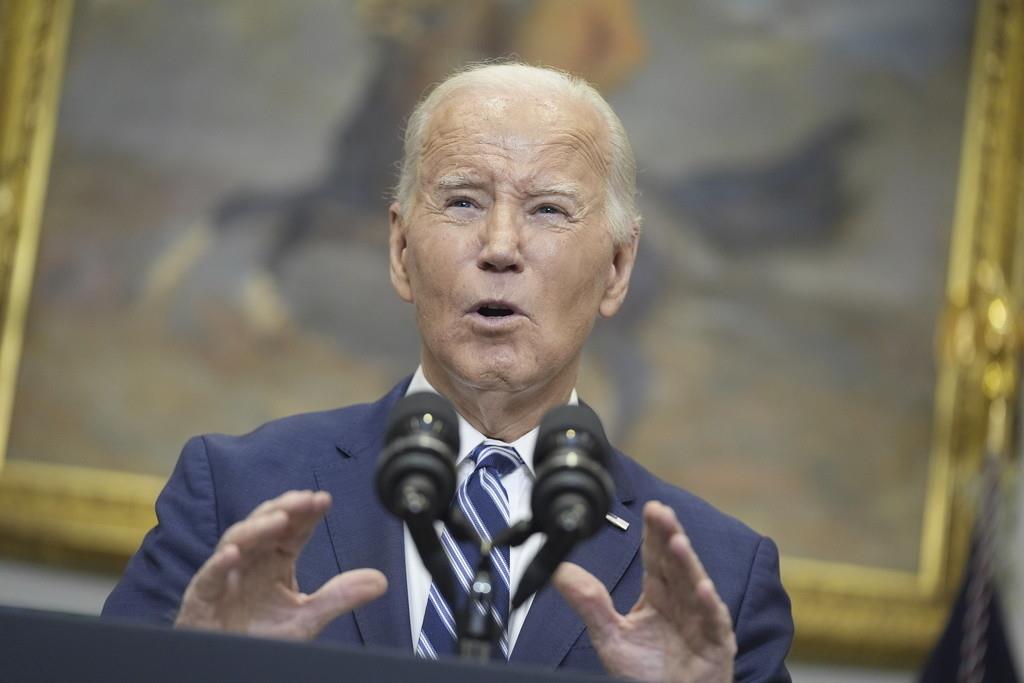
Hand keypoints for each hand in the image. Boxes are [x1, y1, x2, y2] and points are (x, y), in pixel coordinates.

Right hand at [175, 490, 386, 638]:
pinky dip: (220, 564)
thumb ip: (339, 596)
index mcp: (274, 561)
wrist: (228, 665)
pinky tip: (234, 555)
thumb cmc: (259, 636)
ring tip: (279, 520)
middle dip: (284, 509)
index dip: (307, 514)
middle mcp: (250, 561)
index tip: (324, 499)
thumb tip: (381, 580)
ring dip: (257, 528)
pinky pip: (209, 576)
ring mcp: (225, 575)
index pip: (293, 531)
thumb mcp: (307, 617)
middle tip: (305, 499)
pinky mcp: (203, 596)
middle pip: (265, 525)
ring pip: (237, 541)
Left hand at [553, 501, 735, 682]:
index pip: (655, 557)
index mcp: (659, 595)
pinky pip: (713, 620)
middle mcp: (681, 601)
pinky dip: (708, 604)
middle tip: (661, 512)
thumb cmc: (648, 674)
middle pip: (675, 562)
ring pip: (695, 583)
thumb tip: (561, 572)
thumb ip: (589, 603)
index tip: (649, 509)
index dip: (652, 533)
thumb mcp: (610, 636)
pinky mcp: (716, 642)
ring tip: (677, 541)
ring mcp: (701, 619)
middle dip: (669, 535)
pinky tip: (702, 588)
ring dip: (687, 562)